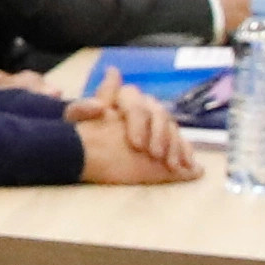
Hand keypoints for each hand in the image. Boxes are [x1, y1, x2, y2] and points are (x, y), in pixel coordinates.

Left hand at [73, 84, 197, 184]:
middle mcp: (143, 106)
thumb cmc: (80, 133)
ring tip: (172, 165)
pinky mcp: (166, 141)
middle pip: (157, 113)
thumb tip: (100, 106)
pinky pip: (181, 142)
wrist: (87, 150)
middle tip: (154, 155)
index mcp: (122, 98)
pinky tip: (190, 167)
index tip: (135, 144)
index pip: (133, 98)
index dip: (137, 120)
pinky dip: (186, 153)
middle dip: (158, 135)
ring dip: (174, 146)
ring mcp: (156, 123)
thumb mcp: (73, 122)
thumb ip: (81, 110)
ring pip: (171, 127)